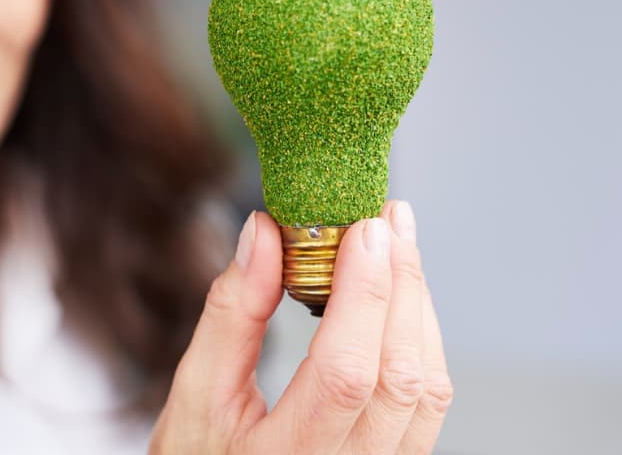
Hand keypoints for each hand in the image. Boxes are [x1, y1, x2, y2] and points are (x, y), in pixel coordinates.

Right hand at [150, 201, 451, 453]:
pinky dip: (421, 342)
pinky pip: (427, 404)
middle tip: (387, 217)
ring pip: (426, 389)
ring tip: (397, 245)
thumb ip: (230, 315)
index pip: (345, 374)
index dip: (363, 295)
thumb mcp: (194, 395)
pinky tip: (401, 300)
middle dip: (401, 284)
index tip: (363, 229)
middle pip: (400, 375)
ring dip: (418, 308)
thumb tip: (263, 234)